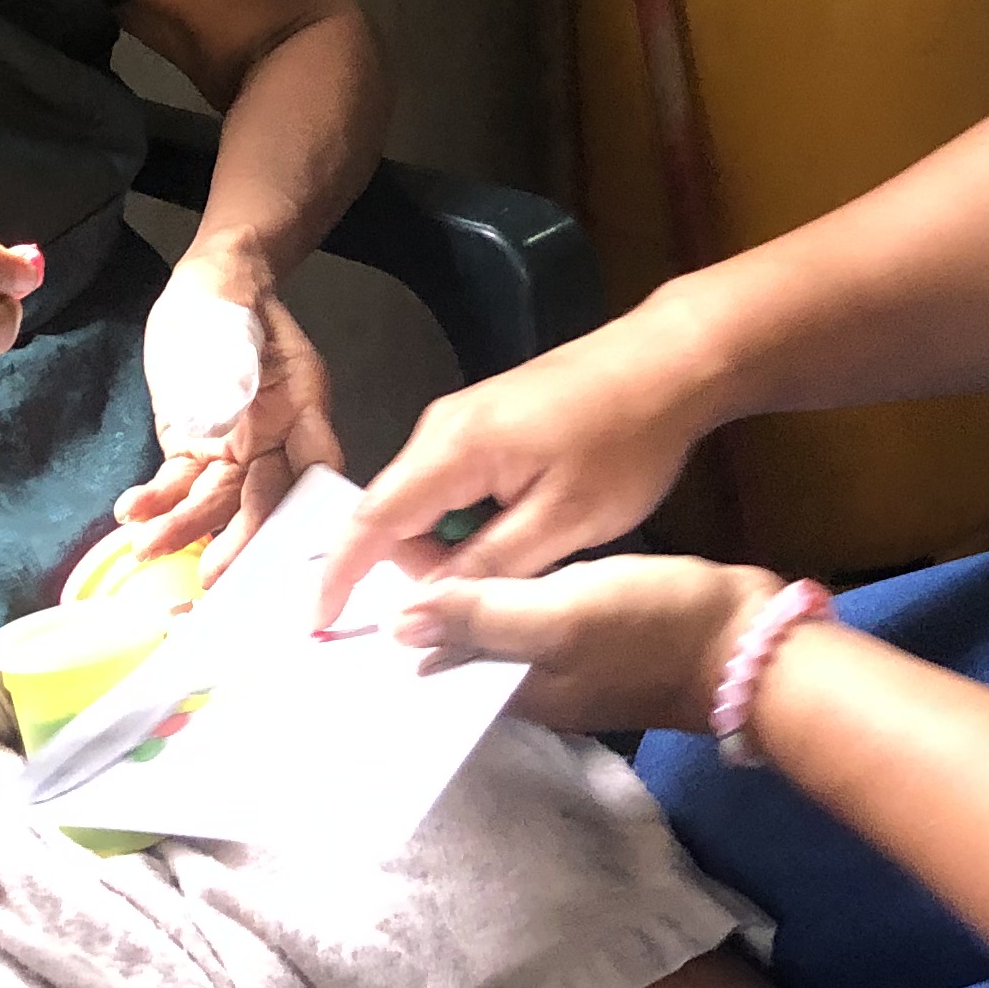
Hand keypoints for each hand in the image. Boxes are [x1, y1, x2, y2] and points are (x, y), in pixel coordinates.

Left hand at [113, 275, 339, 575]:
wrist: (209, 291)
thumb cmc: (232, 299)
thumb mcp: (239, 319)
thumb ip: (235, 364)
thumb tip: (226, 413)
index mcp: (303, 406)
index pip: (313, 467)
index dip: (305, 510)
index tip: (290, 547)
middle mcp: (275, 440)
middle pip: (264, 498)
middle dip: (239, 539)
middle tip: (215, 576)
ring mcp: (233, 451)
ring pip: (214, 501)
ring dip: (183, 527)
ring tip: (147, 546)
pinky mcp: (193, 452)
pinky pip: (177, 486)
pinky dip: (155, 503)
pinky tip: (131, 513)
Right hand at [312, 306, 720, 624]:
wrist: (672, 361)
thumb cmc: (625, 441)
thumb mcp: (562, 521)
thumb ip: (486, 567)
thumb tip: (417, 610)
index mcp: (453, 449)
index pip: (374, 520)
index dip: (341, 575)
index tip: (316, 626)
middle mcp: (441, 428)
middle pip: (398, 516)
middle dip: (420, 569)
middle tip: (481, 601)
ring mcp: (464, 420)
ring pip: (428, 503)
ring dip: (452, 546)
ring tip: (515, 565)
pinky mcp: (488, 421)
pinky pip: (454, 485)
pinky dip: (470, 521)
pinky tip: (518, 534)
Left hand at [394, 554, 783, 738]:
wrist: (747, 637)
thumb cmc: (653, 625)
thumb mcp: (562, 616)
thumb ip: (483, 616)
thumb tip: (398, 623)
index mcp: (519, 691)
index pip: (441, 669)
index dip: (404, 633)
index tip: (360, 596)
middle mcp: (536, 684)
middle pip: (465, 650)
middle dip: (428, 616)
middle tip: (381, 559)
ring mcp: (570, 659)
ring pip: (498, 630)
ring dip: (465, 600)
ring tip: (423, 549)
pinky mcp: (598, 631)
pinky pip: (533, 613)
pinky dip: (506, 590)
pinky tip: (493, 557)